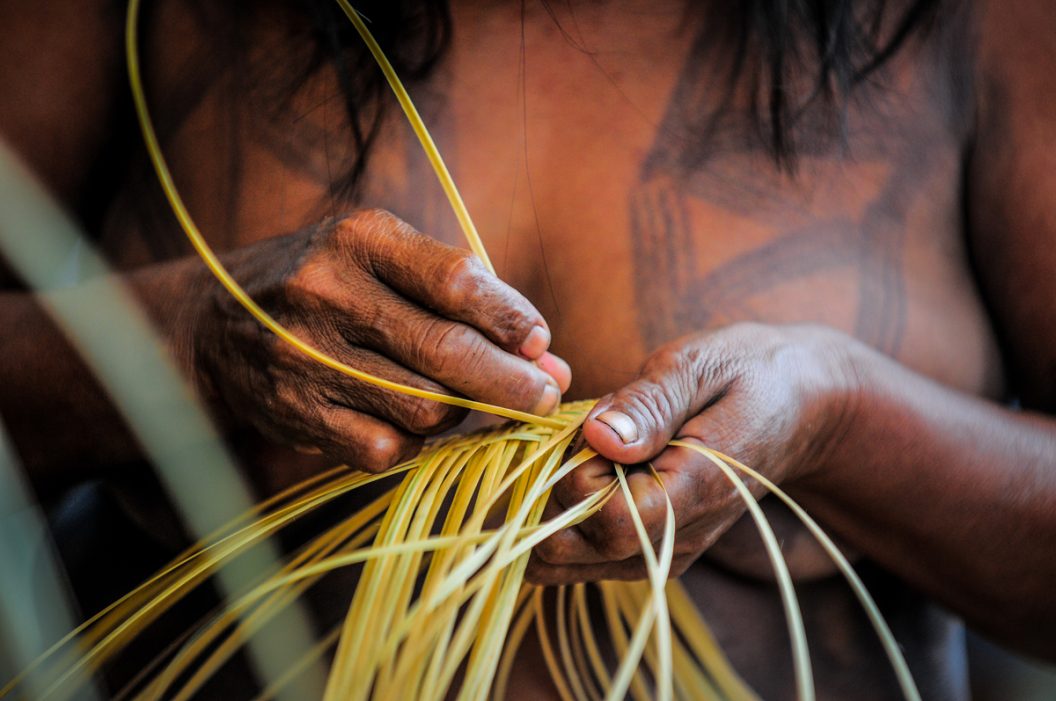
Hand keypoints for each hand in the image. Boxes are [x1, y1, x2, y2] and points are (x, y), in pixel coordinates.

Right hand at [186, 209, 570, 470]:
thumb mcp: (385, 261)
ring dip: (461, 412)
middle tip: (545, 395)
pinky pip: (387, 448)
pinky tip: (410, 423)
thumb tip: (550, 360)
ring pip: (425, 408)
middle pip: (448, 353)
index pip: (456, 280)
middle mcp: (327, 292)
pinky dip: (415, 443)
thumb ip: (467, 301)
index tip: (540, 343)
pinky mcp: (295, 414)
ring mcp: (306, 357)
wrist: (215, 323)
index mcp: (360, 239)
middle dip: (512, 383)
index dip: (511, 318)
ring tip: (460, 397)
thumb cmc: (329, 283)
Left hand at [528, 323, 854, 583]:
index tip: (594, 428)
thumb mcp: (699, 366)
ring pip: (563, 561)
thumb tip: (597, 437)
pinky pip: (578, 553)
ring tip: (588, 450)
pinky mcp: (647, 550)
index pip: (610, 522)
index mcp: (695, 492)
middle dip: (552, 491)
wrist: (794, 408)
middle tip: (582, 437)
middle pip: (571, 550)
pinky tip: (590, 467)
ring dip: (551, 505)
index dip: (579, 475)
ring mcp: (661, 551)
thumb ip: (649, 404)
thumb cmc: (744, 374)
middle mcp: (676, 539)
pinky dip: (563, 514)